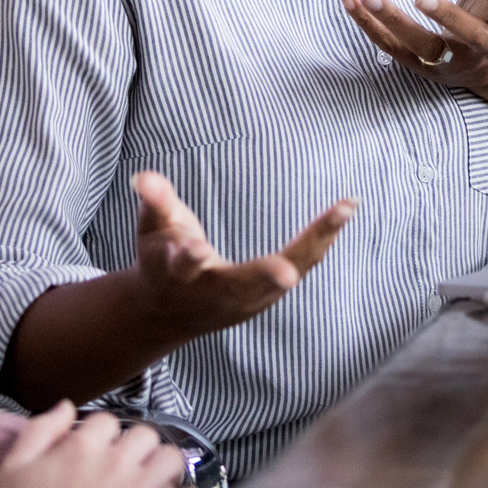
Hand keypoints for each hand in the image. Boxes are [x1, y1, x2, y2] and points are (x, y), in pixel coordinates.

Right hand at [0, 400, 194, 487]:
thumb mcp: (14, 470)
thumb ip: (40, 431)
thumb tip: (65, 406)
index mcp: (81, 449)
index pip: (107, 420)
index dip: (102, 436)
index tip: (96, 452)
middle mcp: (115, 464)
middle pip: (144, 434)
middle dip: (137, 449)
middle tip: (128, 467)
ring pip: (170, 458)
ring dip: (162, 469)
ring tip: (152, 483)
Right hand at [132, 170, 354, 338]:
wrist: (170, 311)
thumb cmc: (162, 258)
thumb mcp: (152, 230)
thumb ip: (153, 202)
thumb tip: (142, 176)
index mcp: (179, 273)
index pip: (184, 266)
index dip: (189, 258)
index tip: (196, 250)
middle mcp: (215, 291)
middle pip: (241, 285)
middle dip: (263, 278)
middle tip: (287, 275)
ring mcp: (245, 298)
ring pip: (282, 275)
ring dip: (313, 245)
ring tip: (343, 210)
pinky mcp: (267, 294)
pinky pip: (302, 263)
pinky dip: (322, 239)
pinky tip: (345, 209)